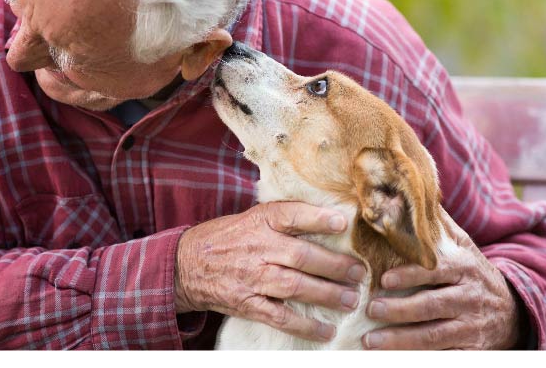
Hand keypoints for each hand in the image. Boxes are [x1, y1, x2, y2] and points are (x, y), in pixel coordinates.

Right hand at [175, 201, 366, 341]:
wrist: (186, 263)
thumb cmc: (227, 237)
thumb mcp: (251, 216)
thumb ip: (283, 218)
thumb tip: (329, 217)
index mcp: (260, 221)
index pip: (292, 215)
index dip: (318, 218)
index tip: (343, 223)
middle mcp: (258, 248)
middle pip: (301, 256)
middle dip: (334, 266)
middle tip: (359, 273)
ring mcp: (252, 277)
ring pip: (295, 286)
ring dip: (326, 295)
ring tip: (350, 300)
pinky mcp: (247, 303)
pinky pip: (280, 317)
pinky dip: (304, 326)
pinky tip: (326, 330)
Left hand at [362, 211, 526, 348]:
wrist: (512, 310)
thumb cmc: (472, 272)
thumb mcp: (462, 245)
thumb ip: (437, 224)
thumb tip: (410, 190)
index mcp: (463, 267)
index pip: (435, 271)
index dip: (411, 275)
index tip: (384, 279)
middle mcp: (468, 297)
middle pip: (432, 306)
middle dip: (400, 310)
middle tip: (370, 310)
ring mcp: (470, 326)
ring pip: (434, 335)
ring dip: (401, 340)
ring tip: (371, 341)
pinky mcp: (470, 350)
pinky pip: (445, 357)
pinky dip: (421, 360)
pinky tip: (394, 360)